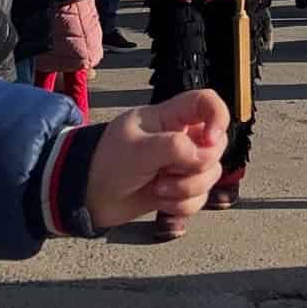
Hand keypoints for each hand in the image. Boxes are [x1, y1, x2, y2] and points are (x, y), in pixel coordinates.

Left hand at [84, 90, 228, 228]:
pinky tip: (161, 203)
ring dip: (188, 189)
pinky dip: (183, 205)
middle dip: (198, 166)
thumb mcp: (137, 150)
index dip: (218, 117)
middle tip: (169, 172)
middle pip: (216, 145)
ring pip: (211, 174)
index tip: (209, 140)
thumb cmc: (108, 163)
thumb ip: (174, 148)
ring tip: (159, 189)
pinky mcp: (180, 189)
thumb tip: (206, 156)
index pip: (207, 102)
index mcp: (171, 116)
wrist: (88, 197)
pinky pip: (200, 197)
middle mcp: (182, 137)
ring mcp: (182, 164)